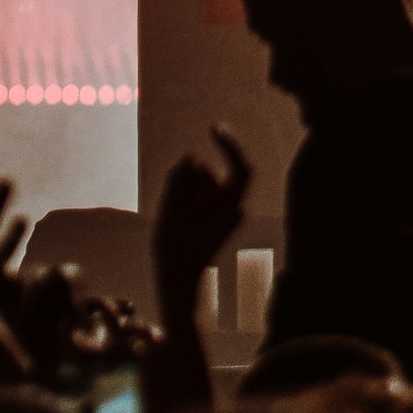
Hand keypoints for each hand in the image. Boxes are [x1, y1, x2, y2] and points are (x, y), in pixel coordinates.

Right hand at [152, 126, 254, 287]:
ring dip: (187, 191)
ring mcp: (226, 217)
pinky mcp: (216, 222)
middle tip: (172, 202)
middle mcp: (233, 210)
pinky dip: (188, 200)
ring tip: (173, 216)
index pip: (241, 168)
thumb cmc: (175, 248)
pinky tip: (176, 218)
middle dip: (191, 179)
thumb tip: (191, 156)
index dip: (230, 145)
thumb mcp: (171, 211)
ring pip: (206, 187)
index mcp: (229, 208)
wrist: (178, 283)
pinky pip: (202, 199)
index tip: (213, 129)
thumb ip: (182, 180)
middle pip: (213, 177)